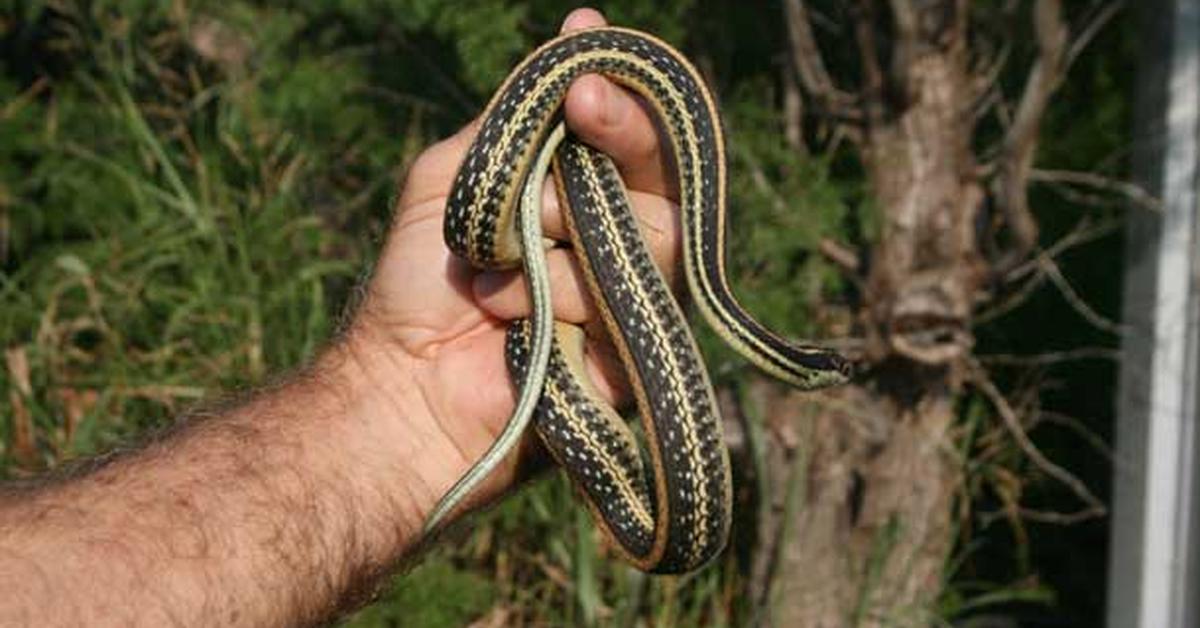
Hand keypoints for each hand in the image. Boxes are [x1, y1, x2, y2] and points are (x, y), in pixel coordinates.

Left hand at [345, 8, 683, 520]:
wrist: (402, 383)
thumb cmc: (420, 281)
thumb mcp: (460, 172)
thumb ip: (520, 115)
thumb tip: (582, 28)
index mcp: (583, 204)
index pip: (635, 144)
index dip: (626, 104)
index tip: (588, 75)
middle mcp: (618, 249)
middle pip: (666, 180)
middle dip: (623, 138)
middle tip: (585, 108)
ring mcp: (632, 304)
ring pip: (655, 234)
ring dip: (561, 234)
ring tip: (497, 270)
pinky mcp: (636, 359)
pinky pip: (631, 302)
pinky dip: (563, 296)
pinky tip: (511, 319)